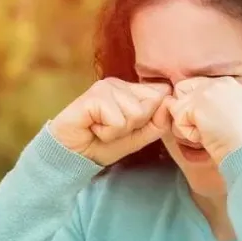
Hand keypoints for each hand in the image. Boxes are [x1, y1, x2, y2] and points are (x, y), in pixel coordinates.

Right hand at [50, 78, 171, 165]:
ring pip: (135, 112)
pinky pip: (117, 119)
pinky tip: (93, 128)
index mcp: (131, 90)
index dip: (151, 118)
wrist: (71, 156)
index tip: (129, 128)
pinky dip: (107, 132)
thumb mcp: (137, 138)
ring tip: (101, 129)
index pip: (161, 94)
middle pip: (151, 103)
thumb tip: (170, 103)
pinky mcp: (93, 96)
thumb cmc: (101, 144)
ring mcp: (105, 87)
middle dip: (135, 125)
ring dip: (118, 131)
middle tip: (112, 130)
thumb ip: (157, 123)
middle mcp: (119, 84)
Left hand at [165, 77, 241, 163]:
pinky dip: (187, 132)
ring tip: (207, 133)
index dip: (194, 106)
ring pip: (176, 105)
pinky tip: (204, 137)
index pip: (195, 85)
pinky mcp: (198, 104)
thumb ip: (209, 104)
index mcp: (228, 83)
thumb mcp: (230, 114)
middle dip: (185, 111)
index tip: (209, 122)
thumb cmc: (241, 143)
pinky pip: (177, 118)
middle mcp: (217, 82)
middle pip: (181, 89)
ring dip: (186, 124)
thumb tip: (173, 102)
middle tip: (204, 128)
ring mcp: (207, 91)